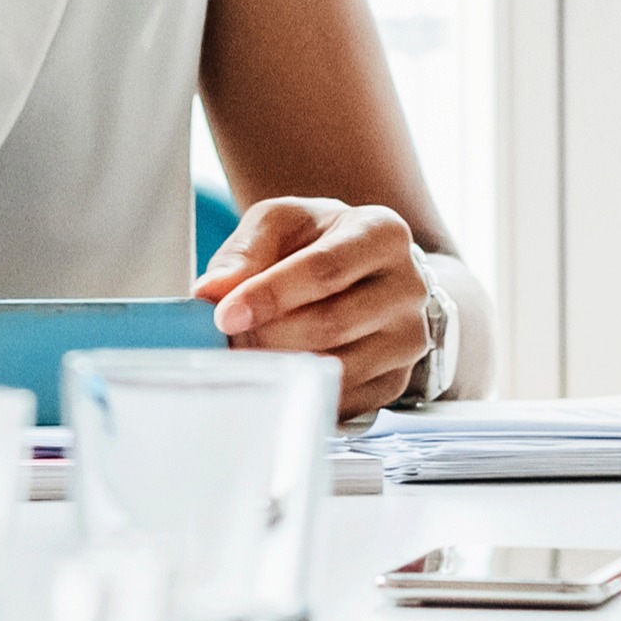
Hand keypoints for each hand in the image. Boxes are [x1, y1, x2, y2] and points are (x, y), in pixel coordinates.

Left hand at [197, 197, 430, 413]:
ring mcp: (407, 338)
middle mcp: (407, 287)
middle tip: (226, 339)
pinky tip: (277, 374)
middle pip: (332, 323)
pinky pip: (343, 398)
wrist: (360, 268)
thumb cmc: (319, 240)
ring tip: (245, 354)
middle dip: (268, 336)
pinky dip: (300, 391)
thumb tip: (213, 291)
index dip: (271, 295)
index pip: (326, 270)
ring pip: (337, 366)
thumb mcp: (280, 223)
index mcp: (382, 234)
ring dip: (280, 366)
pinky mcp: (396, 380)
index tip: (226, 315)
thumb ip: (245, 251)